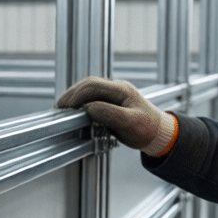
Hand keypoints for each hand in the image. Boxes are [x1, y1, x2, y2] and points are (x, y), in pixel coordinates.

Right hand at [55, 77, 175, 154]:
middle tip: (59, 107)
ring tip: (63, 107)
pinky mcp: (112, 101)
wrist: (158, 133)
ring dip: (75, 96)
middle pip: (88, 84)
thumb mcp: (130, 123)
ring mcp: (114, 94)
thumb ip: (110, 114)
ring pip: (89, 89)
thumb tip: (88, 108)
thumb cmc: (147, 129)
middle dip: (72, 94)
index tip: (67, 106)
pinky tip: (74, 109)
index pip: (94, 85)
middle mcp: (117, 88)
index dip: (77, 94)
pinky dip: (80, 101)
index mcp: (122, 90)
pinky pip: (92, 96)